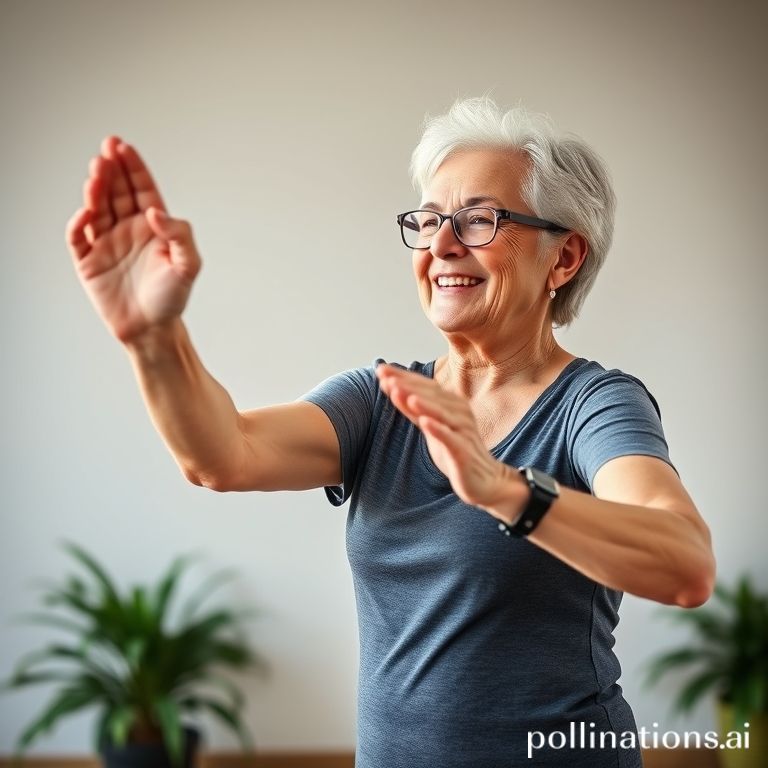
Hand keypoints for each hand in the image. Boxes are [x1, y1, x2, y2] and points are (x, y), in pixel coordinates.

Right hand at [65, 136, 201, 343]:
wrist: (152, 330)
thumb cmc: (172, 298)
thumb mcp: (189, 265)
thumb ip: (180, 235)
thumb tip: (154, 212)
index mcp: (153, 226)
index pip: (141, 189)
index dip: (132, 167)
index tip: (123, 147)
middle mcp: (128, 229)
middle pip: (117, 191)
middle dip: (111, 169)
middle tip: (106, 150)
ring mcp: (107, 243)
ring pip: (97, 208)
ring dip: (95, 189)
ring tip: (96, 173)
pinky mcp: (88, 261)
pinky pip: (78, 237)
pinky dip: (78, 222)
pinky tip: (86, 211)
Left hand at [375, 364, 526, 519]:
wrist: (484, 481)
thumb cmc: (455, 450)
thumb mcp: (430, 427)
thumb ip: (413, 410)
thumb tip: (392, 387)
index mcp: (451, 404)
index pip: (425, 386)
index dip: (403, 377)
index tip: (380, 369)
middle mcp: (459, 412)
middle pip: (431, 395)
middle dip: (406, 384)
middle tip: (384, 375)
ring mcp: (463, 430)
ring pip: (440, 412)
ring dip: (420, 402)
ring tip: (400, 391)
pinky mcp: (464, 451)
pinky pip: (450, 438)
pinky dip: (438, 428)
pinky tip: (425, 422)